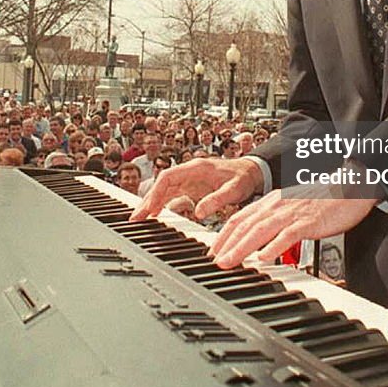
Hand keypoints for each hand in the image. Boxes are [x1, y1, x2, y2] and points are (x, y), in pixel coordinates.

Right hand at [131, 158, 263, 221]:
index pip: (168, 177)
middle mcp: (189, 172)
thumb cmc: (243, 178)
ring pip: (163, 189)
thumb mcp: (234, 190)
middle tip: (135, 218)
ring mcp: (189, 178)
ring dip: (151, 202)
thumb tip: (199, 213)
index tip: (149, 209)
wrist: (252, 172)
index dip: (156, 193)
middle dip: (147, 200)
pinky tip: (155, 214)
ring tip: (140, 218)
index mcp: (196, 168)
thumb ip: (217, 200)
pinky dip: (161, 203)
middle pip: (161, 184)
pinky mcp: (191, 186)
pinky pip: (171, 194)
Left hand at [209, 185, 377, 268]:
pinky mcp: (308, 221)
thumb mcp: (292, 207)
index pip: (240, 217)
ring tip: (229, 263)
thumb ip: (275, 221)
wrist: (349, 187)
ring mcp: (291, 212)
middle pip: (245, 224)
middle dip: (226, 244)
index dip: (224, 234)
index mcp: (271, 201)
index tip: (213, 251)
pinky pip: (288, 234)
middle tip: (214, 261)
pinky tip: (264, 257)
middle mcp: (277, 205)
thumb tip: (258, 241)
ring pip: (260, 230)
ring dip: (241, 248)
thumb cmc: (323, 200)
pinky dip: (274, 246)